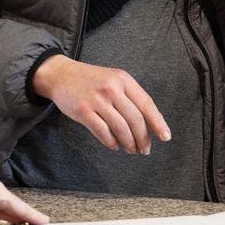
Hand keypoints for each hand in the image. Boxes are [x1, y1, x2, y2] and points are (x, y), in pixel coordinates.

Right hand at [31, 55, 170, 153]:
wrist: (60, 74)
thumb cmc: (89, 80)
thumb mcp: (113, 79)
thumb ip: (129, 96)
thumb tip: (146, 123)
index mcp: (123, 79)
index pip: (146, 104)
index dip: (157, 122)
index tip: (165, 137)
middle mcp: (112, 88)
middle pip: (135, 119)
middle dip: (143, 138)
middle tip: (144, 149)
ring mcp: (97, 99)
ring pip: (120, 128)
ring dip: (128, 143)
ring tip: (130, 149)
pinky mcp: (83, 111)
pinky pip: (103, 132)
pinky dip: (111, 142)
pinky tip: (114, 145)